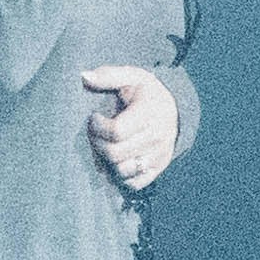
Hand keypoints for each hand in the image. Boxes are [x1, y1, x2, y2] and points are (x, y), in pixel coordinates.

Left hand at [83, 64, 179, 190]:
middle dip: (97, 144)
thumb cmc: (146, 91)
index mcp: (149, 113)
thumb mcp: (130, 76)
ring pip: (122, 171)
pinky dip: (120, 176)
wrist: (175, 108)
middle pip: (115, 153)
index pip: (116, 131)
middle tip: (96, 133)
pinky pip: (134, 183)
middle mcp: (157, 137)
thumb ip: (108, 76)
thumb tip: (84, 76)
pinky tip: (116, 160)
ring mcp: (159, 155)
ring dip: (107, 161)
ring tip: (105, 145)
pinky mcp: (158, 168)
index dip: (97, 127)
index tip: (94, 117)